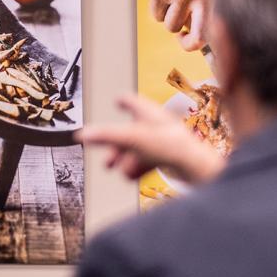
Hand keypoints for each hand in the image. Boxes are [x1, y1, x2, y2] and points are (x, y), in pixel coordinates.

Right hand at [76, 95, 224, 184]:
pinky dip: (140, 168)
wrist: (194, 165)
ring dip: (128, 160)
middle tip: (108, 160)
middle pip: (131, 132)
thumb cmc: (170, 145)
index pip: (132, 102)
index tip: (118, 100)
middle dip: (117, 147)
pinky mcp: (170, 157)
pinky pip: (149, 160)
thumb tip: (82, 134)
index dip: (123, 102)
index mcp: (149, 113)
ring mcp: (164, 141)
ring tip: (122, 171)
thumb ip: (106, 136)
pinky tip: (134, 176)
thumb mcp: (131, 138)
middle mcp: (157, 124)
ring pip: (139, 149)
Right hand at [137, 0, 214, 51]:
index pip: (219, 28)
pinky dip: (156, 8)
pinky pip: (157, 16)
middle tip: (182, 38)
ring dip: (168, 17)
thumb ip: (209, 5)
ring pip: (172, 26)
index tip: (199, 41)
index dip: (209, 42)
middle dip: (188, 43)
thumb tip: (207, 37)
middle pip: (199, 37)